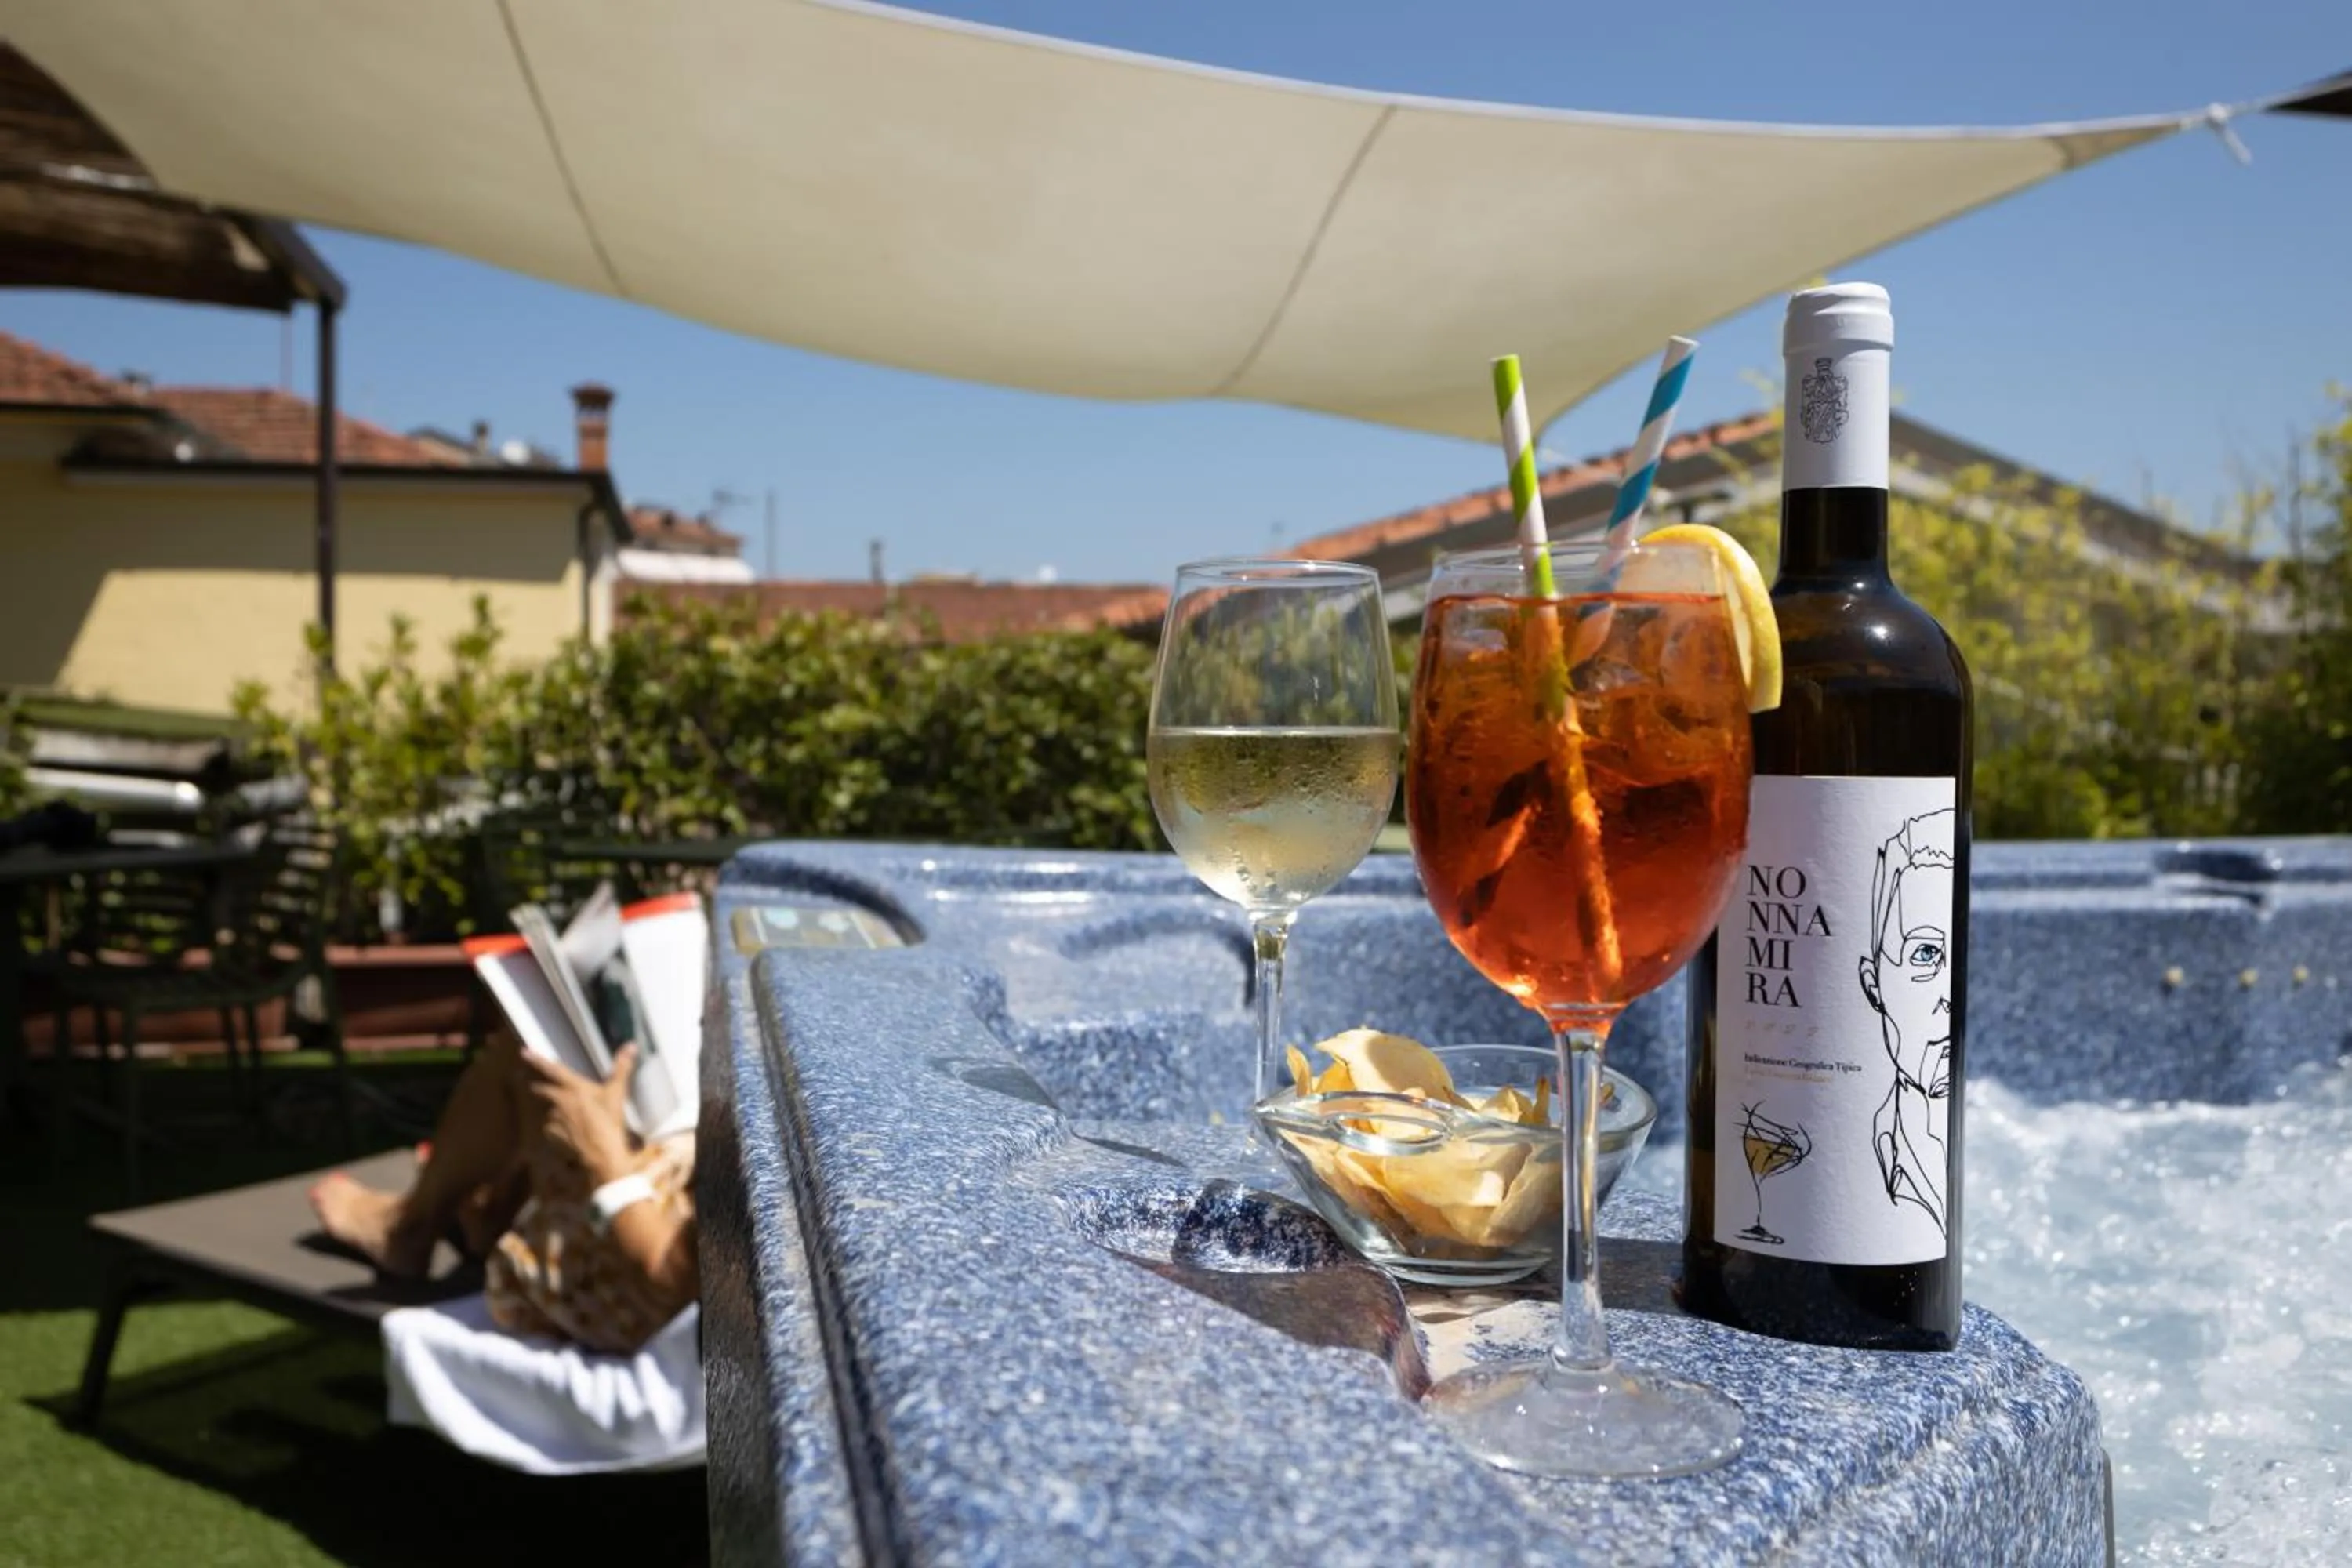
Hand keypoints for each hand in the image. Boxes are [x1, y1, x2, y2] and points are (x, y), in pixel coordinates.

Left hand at [522, 1043, 637, 1185]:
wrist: (601, 1153)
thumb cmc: (610, 1121)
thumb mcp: (618, 1093)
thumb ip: (622, 1068)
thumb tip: (631, 1044)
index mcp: (575, 1088)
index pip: (554, 1069)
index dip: (538, 1060)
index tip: (524, 1052)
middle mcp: (561, 1101)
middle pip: (546, 1091)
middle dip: (541, 1088)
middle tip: (536, 1087)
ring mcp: (556, 1120)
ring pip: (552, 1111)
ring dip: (556, 1111)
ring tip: (565, 1115)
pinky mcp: (555, 1135)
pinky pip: (553, 1128)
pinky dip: (557, 1128)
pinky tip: (567, 1132)